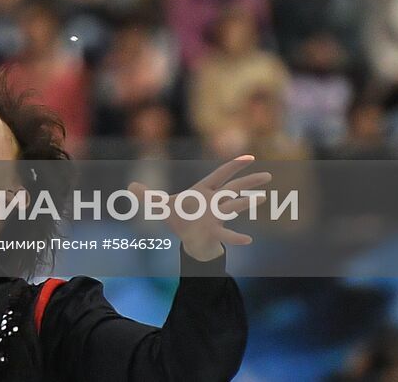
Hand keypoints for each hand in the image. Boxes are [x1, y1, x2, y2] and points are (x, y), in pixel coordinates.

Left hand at [129, 155, 271, 261]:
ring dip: (246, 202)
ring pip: (234, 206)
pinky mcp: (214, 232)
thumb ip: (147, 196)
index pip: (221, 175)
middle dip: (249, 181)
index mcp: (204, 191)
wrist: (186, 238)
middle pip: (234, 188)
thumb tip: (130, 186)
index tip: (251, 157)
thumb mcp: (161, 206)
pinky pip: (226, 234)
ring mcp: (216, 216)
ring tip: (262, 199)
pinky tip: (247, 240)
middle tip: (267, 175)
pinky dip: (235, 237)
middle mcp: (214, 202)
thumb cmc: (181, 218)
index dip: (234, 166)